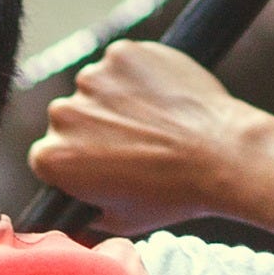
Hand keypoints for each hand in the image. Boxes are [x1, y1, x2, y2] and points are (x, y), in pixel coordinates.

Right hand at [26, 41, 273, 235]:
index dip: (79, 160)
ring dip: (117, 99)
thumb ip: (84, 208)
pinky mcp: (123, 52)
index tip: (104, 164)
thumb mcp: (119, 221)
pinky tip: (164, 98)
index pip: (50, 154)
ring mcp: (94, 77)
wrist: (223, 156)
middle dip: (95, 127)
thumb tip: (77, 203)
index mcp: (53, 158)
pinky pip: (123, 63)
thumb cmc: (173, 195)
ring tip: (155, 121)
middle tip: (136, 142)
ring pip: (97, 87)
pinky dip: (139, 75)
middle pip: (70, 117)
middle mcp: (64, 113)